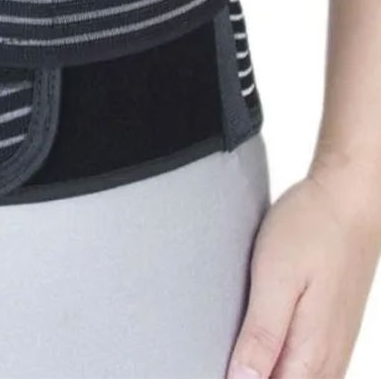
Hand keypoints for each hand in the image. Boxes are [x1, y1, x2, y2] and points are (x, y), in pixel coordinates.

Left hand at [227, 161, 380, 378]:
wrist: (349, 200)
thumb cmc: (311, 231)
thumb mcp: (275, 278)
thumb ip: (261, 334)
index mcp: (312, 351)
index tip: (211, 370)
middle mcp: (329, 356)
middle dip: (251, 377)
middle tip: (219, 360)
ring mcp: (335, 343)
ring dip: (268, 373)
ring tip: (232, 357)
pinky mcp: (334, 327)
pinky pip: (313, 366)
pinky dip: (285, 366)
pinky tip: (264, 352)